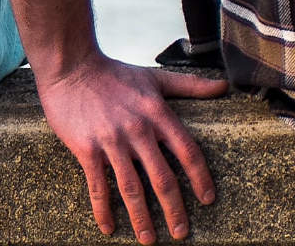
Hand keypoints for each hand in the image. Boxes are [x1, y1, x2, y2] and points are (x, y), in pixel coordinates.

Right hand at [34, 55, 228, 241]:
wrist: (71, 66)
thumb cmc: (114, 73)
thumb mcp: (154, 78)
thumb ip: (190, 85)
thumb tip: (224, 86)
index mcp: (157, 114)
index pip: (187, 152)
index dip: (200, 178)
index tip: (208, 200)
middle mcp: (138, 130)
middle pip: (162, 178)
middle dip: (174, 209)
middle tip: (181, 232)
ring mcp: (111, 141)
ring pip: (132, 188)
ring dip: (141, 218)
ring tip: (149, 239)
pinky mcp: (86, 148)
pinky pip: (97, 186)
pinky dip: (103, 209)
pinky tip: (108, 227)